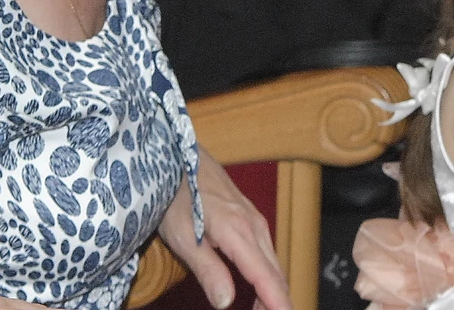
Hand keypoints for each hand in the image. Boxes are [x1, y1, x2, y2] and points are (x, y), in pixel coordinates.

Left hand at [158, 148, 291, 309]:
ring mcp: (254, 219)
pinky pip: (266, 250)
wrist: (178, 157)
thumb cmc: (176, 197)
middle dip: (277, 300)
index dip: (277, 302)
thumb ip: (207, 270)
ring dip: (272, 289)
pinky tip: (258, 284)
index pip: (266, 276)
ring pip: (272, 261)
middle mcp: (254, 225)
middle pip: (275, 272)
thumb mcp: (183, 238)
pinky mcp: (249, 216)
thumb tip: (226, 302)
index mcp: (239, 233)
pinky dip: (267, 273)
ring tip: (264, 309)